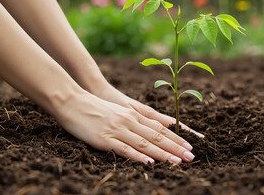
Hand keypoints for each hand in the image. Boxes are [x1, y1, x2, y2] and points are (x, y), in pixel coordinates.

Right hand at [54, 91, 195, 163]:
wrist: (72, 100)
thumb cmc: (95, 106)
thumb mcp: (119, 110)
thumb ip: (134, 119)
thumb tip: (150, 128)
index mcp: (133, 115)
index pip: (160, 128)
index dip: (176, 139)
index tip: (189, 147)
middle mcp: (130, 121)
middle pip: (157, 136)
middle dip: (176, 148)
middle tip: (191, 157)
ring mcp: (118, 129)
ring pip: (145, 143)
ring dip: (163, 153)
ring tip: (177, 162)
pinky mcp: (105, 138)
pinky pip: (125, 149)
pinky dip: (138, 156)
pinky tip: (149, 162)